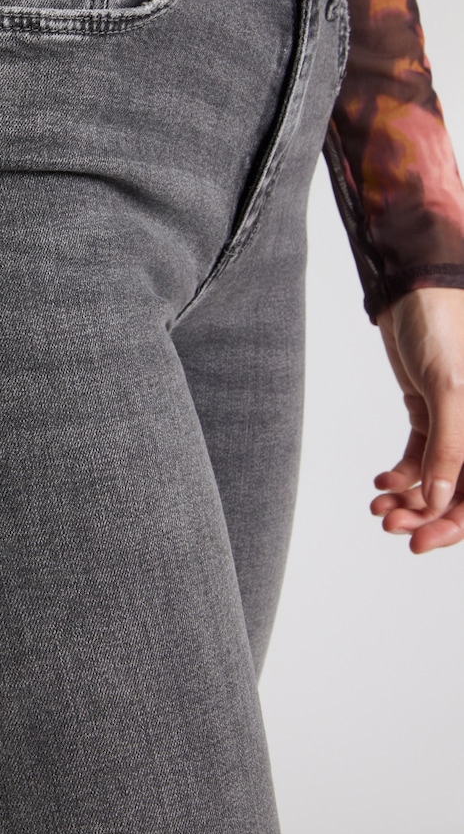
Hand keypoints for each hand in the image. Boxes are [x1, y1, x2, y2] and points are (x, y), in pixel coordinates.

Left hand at [372, 287, 463, 551]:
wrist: (415, 291)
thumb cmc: (445, 326)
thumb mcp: (449, 388)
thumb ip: (450, 445)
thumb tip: (442, 499)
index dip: (456, 524)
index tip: (421, 542)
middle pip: (462, 494)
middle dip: (427, 516)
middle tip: (391, 527)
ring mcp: (457, 423)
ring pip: (438, 479)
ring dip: (409, 499)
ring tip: (378, 508)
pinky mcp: (431, 413)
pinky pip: (420, 457)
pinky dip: (400, 474)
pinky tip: (380, 482)